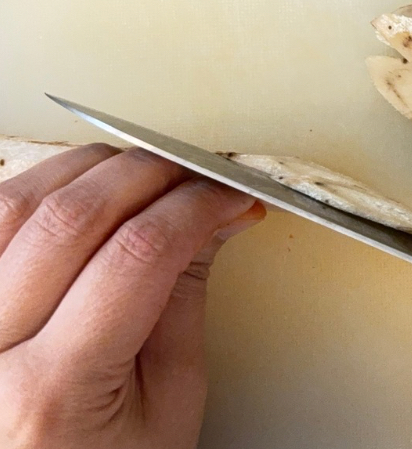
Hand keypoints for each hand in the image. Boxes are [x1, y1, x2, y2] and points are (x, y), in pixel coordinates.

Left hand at [0, 143, 264, 448]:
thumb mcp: (169, 402)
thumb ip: (184, 301)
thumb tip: (215, 220)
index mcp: (52, 392)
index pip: (137, 255)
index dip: (194, 207)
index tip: (229, 195)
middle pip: (71, 216)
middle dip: (149, 173)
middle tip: (196, 173)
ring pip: (16, 200)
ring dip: (90, 168)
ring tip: (142, 173)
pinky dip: (39, 188)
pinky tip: (80, 190)